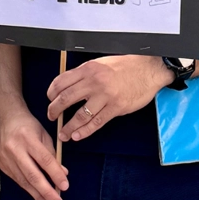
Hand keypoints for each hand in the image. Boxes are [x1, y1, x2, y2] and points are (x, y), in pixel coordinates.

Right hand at [0, 110, 67, 199]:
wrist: (4, 118)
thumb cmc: (27, 125)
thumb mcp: (44, 134)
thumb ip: (53, 154)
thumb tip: (63, 174)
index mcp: (28, 138)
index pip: (44, 159)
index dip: (55, 174)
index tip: (65, 187)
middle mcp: (14, 149)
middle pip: (32, 175)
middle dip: (47, 192)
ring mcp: (6, 158)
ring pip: (24, 181)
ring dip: (38, 196)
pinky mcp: (1, 164)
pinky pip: (17, 180)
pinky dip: (29, 189)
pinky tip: (38, 196)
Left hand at [46, 54, 169, 141]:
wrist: (148, 69)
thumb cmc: (125, 66)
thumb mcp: (100, 63)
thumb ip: (85, 74)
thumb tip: (68, 86)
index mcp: (88, 69)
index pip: (61, 81)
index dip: (51, 92)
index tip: (50, 99)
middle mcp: (94, 82)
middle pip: (66, 98)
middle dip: (54, 110)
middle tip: (51, 116)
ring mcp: (105, 96)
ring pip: (80, 114)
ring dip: (68, 126)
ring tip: (63, 134)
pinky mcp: (116, 107)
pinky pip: (96, 122)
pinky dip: (85, 131)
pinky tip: (77, 136)